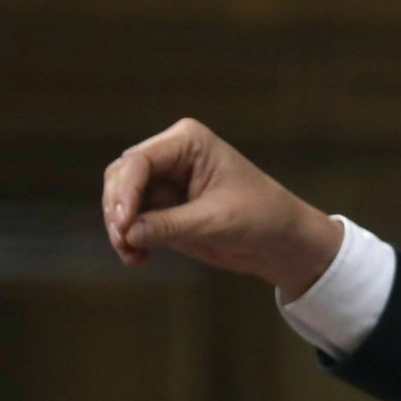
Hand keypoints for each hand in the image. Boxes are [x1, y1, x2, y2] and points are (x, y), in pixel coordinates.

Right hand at [101, 118, 341, 298]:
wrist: (283, 242)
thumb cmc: (261, 218)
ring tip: (131, 255)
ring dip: (120, 228)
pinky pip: (133, 220)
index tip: (123, 225)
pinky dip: (129, 238)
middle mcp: (171, 155)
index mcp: (188, 142)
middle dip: (117, 210)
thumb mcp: (215, 221)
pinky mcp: (165, 207)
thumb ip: (168, 226)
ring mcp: (166, 181)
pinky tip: (137, 258)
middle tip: (124, 242)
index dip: (124, 192)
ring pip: (122, 199)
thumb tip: (127, 233)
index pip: (140, 161)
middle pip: (122, 176)